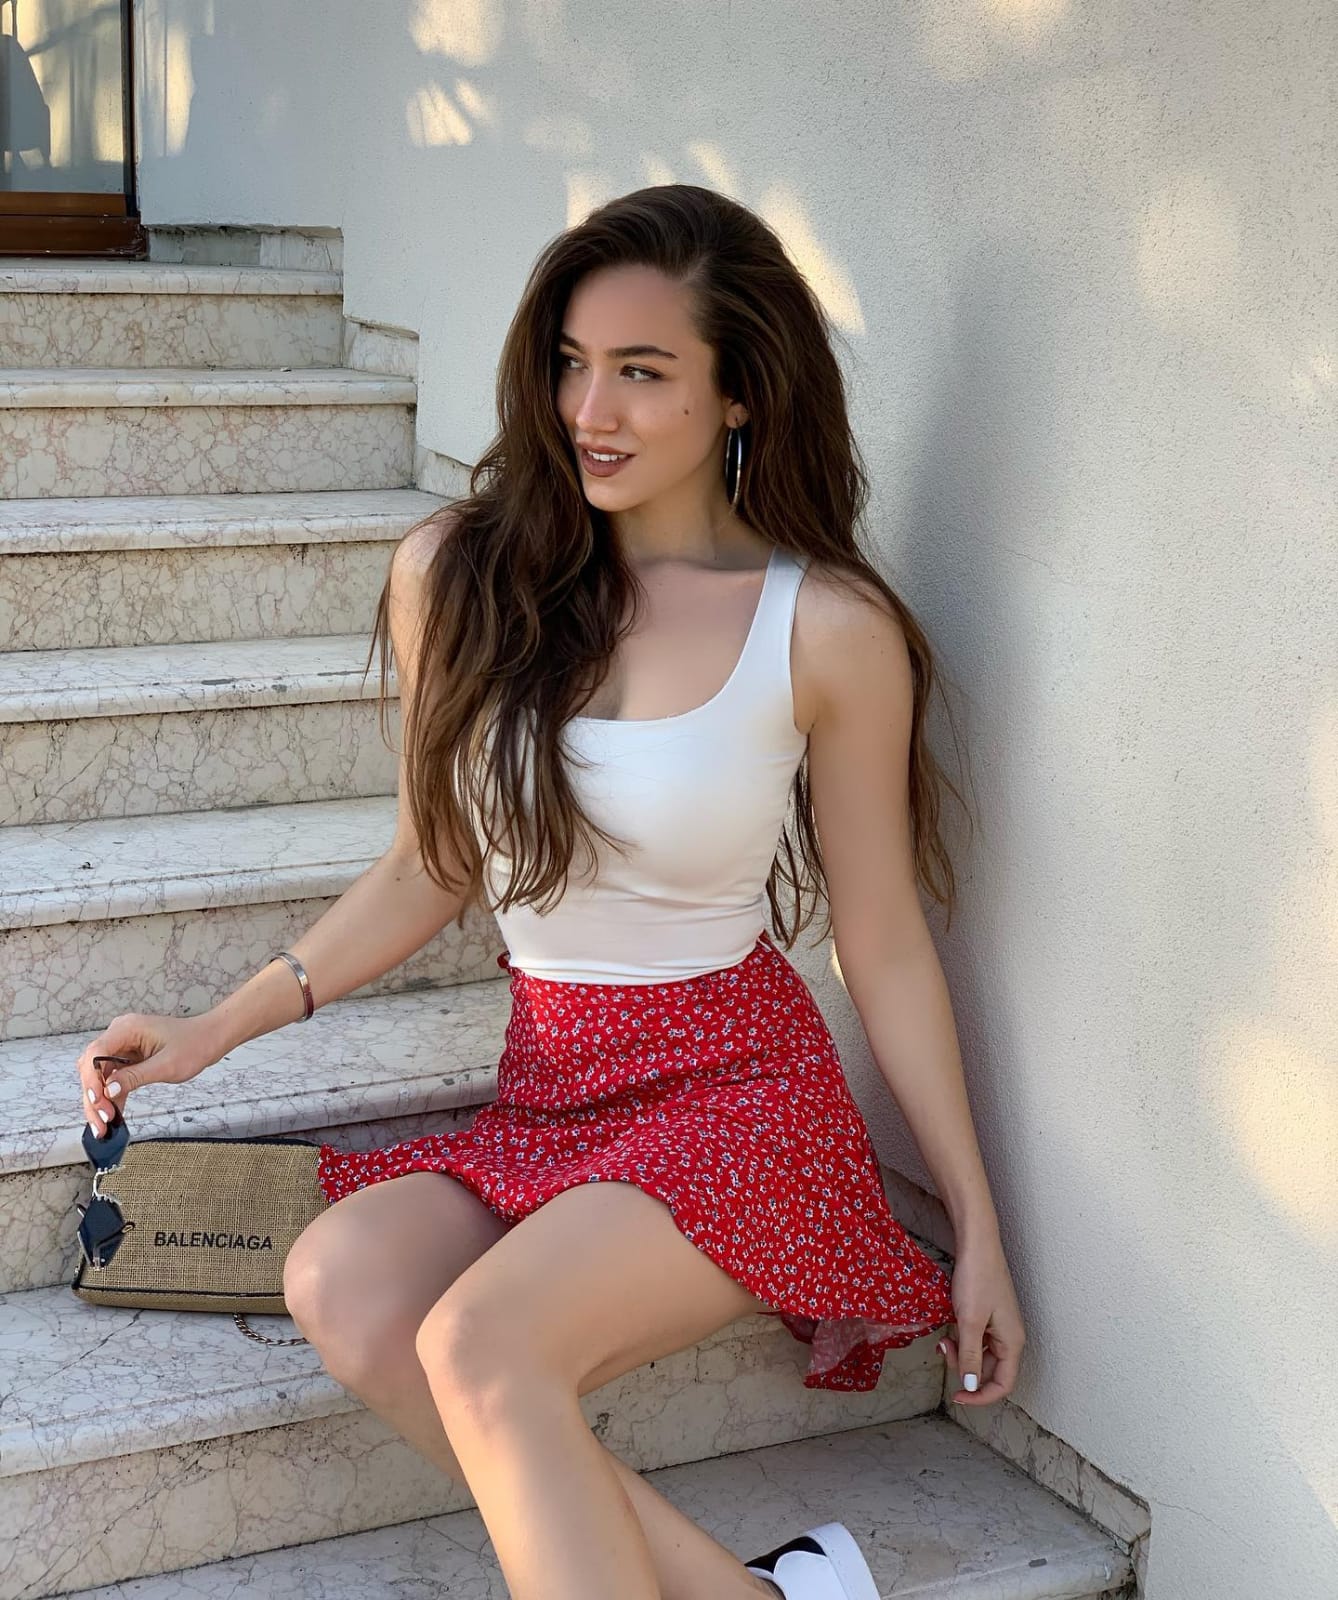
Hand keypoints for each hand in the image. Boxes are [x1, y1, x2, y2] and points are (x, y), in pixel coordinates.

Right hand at [76, 1013, 220, 1138]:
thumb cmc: (194, 1045)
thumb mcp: (167, 1065)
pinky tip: (112, 1117)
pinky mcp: (128, 1059)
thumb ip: (136, 1077)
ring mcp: (122, 1047)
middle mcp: (120, 1035)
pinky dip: (112, 1098)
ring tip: (103, 1127)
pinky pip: (113, 1080)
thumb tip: (109, 1090)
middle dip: (94, 1097)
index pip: (96, 1054)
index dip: (92, 1079)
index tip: (97, 1100)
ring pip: (100, 1077)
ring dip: (100, 1102)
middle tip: (101, 1122)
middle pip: (93, 1068)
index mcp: (126, 1029)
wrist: (210, 1038)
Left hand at [938, 1234, 1025, 1406]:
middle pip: (990, 1371)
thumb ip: (970, 1357)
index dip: (981, 1397)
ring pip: (981, 1355)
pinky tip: (949, 1331)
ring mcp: (1000, 1325)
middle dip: (965, 1369)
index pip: (1003, 1385)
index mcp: (1012, 1342)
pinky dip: (962, 1340)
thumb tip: (971, 1388)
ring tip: (944, 1339)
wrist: (977, 1243)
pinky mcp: (989, 1314)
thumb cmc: (977, 1279)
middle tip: (945, 1350)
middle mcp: (1010, 1337)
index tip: (957, 1397)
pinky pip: (977, 1338)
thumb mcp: (969, 1322)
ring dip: (962, 1354)